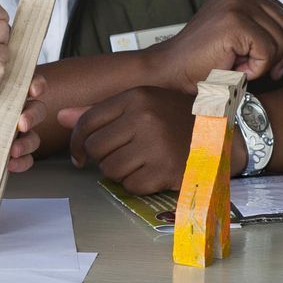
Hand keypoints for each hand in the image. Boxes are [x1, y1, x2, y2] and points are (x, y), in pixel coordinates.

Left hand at [0, 78, 48, 172]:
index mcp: (10, 94)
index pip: (30, 84)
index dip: (37, 85)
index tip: (33, 90)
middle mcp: (17, 113)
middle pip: (38, 111)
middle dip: (32, 116)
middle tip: (22, 123)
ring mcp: (16, 135)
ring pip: (34, 137)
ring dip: (26, 143)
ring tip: (14, 149)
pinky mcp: (12, 153)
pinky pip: (26, 159)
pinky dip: (21, 162)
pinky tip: (10, 162)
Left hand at [58, 86, 240, 192]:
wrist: (223, 134)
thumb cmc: (177, 118)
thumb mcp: (142, 104)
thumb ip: (100, 112)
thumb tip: (60, 117)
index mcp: (135, 97)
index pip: (87, 122)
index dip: (77, 143)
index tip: (79, 155)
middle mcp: (144, 117)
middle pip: (95, 149)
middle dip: (102, 158)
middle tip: (121, 156)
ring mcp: (155, 144)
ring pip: (110, 170)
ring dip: (120, 172)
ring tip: (139, 163)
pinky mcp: (165, 169)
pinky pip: (131, 185)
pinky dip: (138, 184)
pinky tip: (153, 172)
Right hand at [141, 0, 282, 91]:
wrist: (171, 71)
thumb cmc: (204, 60)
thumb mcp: (239, 36)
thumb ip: (263, 28)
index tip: (271, 65)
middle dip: (279, 56)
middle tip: (254, 70)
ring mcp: (237, 4)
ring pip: (281, 41)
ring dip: (264, 64)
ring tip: (238, 66)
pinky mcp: (234, 22)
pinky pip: (268, 52)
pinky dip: (256, 69)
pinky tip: (235, 68)